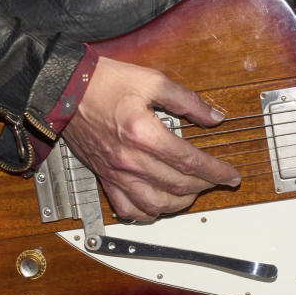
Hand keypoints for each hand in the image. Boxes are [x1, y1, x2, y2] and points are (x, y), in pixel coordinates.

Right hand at [61, 56, 240, 221]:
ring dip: (181, 203)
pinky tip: (157, 206)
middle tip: (217, 179)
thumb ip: (186, 100)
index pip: (190, 161)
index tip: (230, 175)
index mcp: (144, 132)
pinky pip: (127, 209)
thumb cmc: (103, 82)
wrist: (65, 89)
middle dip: (205, 185)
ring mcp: (116, 172)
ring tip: (192, 193)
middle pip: (178, 185)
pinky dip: (147, 214)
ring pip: (156, 205)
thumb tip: (212, 116)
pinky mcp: (104, 177)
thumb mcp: (151, 80)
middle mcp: (130, 158)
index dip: (216, 170)